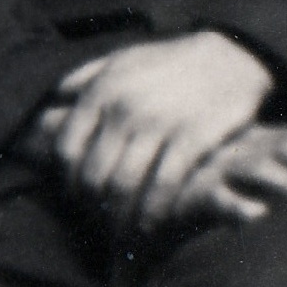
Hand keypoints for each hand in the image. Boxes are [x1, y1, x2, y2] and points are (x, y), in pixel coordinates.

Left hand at [32, 31, 277, 228]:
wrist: (231, 57)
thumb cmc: (170, 63)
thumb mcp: (124, 59)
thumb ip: (86, 76)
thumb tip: (55, 97)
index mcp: (103, 90)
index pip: (67, 149)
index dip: (68, 180)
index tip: (78, 196)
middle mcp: (125, 108)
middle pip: (94, 175)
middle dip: (94, 205)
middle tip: (102, 220)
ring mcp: (159, 124)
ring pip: (124, 186)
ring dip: (121, 217)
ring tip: (123, 229)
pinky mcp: (192, 139)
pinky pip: (163, 187)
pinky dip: (153, 212)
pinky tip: (151, 222)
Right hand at [158, 121, 286, 226]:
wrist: (155, 197)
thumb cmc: (216, 190)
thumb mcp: (257, 180)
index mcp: (263, 141)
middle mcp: (244, 147)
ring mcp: (218, 167)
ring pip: (257, 167)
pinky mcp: (192, 192)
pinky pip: (216, 196)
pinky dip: (236, 205)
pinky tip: (256, 217)